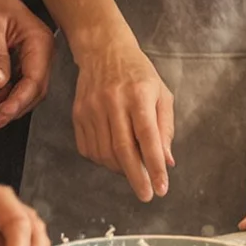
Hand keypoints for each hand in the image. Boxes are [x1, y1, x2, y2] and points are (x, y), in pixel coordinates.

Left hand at [0, 0, 54, 128]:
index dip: (18, 102)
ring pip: (23, 92)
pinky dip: (0, 98)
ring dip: (3, 107)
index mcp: (39, 43)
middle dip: (9, 109)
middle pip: (31, 91)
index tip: (0, 117)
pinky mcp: (24, 64)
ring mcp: (34, 59)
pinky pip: (16, 87)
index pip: (35, 80)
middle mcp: (42, 53)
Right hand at [70, 31, 173, 201]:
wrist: (103, 50)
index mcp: (139, 94)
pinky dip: (103, 160)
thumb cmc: (138, 73)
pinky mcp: (78, 114)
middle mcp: (113, 101)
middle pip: (123, 149)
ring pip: (104, 153)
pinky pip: (89, 149)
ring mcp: (92, 108)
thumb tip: (166, 162)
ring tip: (133, 170)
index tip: (161, 188)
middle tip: (146, 195)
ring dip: (120, 169)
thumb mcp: (161, 93)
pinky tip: (114, 157)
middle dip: (136, 177)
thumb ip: (165, 128)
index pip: (148, 136)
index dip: (155, 165)